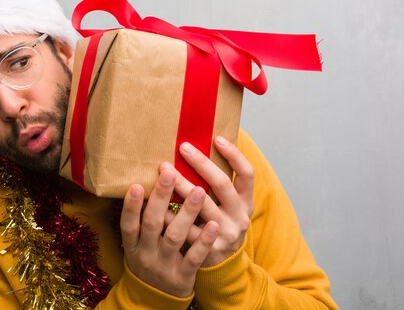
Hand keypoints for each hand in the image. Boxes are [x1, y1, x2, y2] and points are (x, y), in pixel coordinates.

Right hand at [120, 167, 219, 296]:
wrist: (155, 300)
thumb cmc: (149, 260)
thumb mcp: (137, 245)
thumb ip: (141, 221)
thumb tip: (148, 183)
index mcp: (132, 245)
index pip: (128, 223)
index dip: (130, 206)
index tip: (135, 184)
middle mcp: (145, 255)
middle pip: (152, 224)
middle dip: (161, 198)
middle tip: (170, 173)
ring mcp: (164, 266)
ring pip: (174, 237)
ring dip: (186, 213)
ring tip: (198, 191)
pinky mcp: (182, 277)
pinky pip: (194, 257)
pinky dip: (203, 241)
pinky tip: (213, 224)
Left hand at [166, 136, 253, 267]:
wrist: (224, 265)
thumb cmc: (219, 223)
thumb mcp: (228, 205)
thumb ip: (219, 183)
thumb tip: (202, 145)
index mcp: (246, 201)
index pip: (247, 173)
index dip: (234, 155)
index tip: (216, 138)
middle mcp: (239, 216)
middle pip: (221, 184)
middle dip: (201, 163)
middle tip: (181, 147)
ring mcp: (226, 234)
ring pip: (202, 205)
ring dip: (182, 185)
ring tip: (165, 170)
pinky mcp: (208, 250)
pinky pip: (186, 229)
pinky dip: (170, 215)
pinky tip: (156, 203)